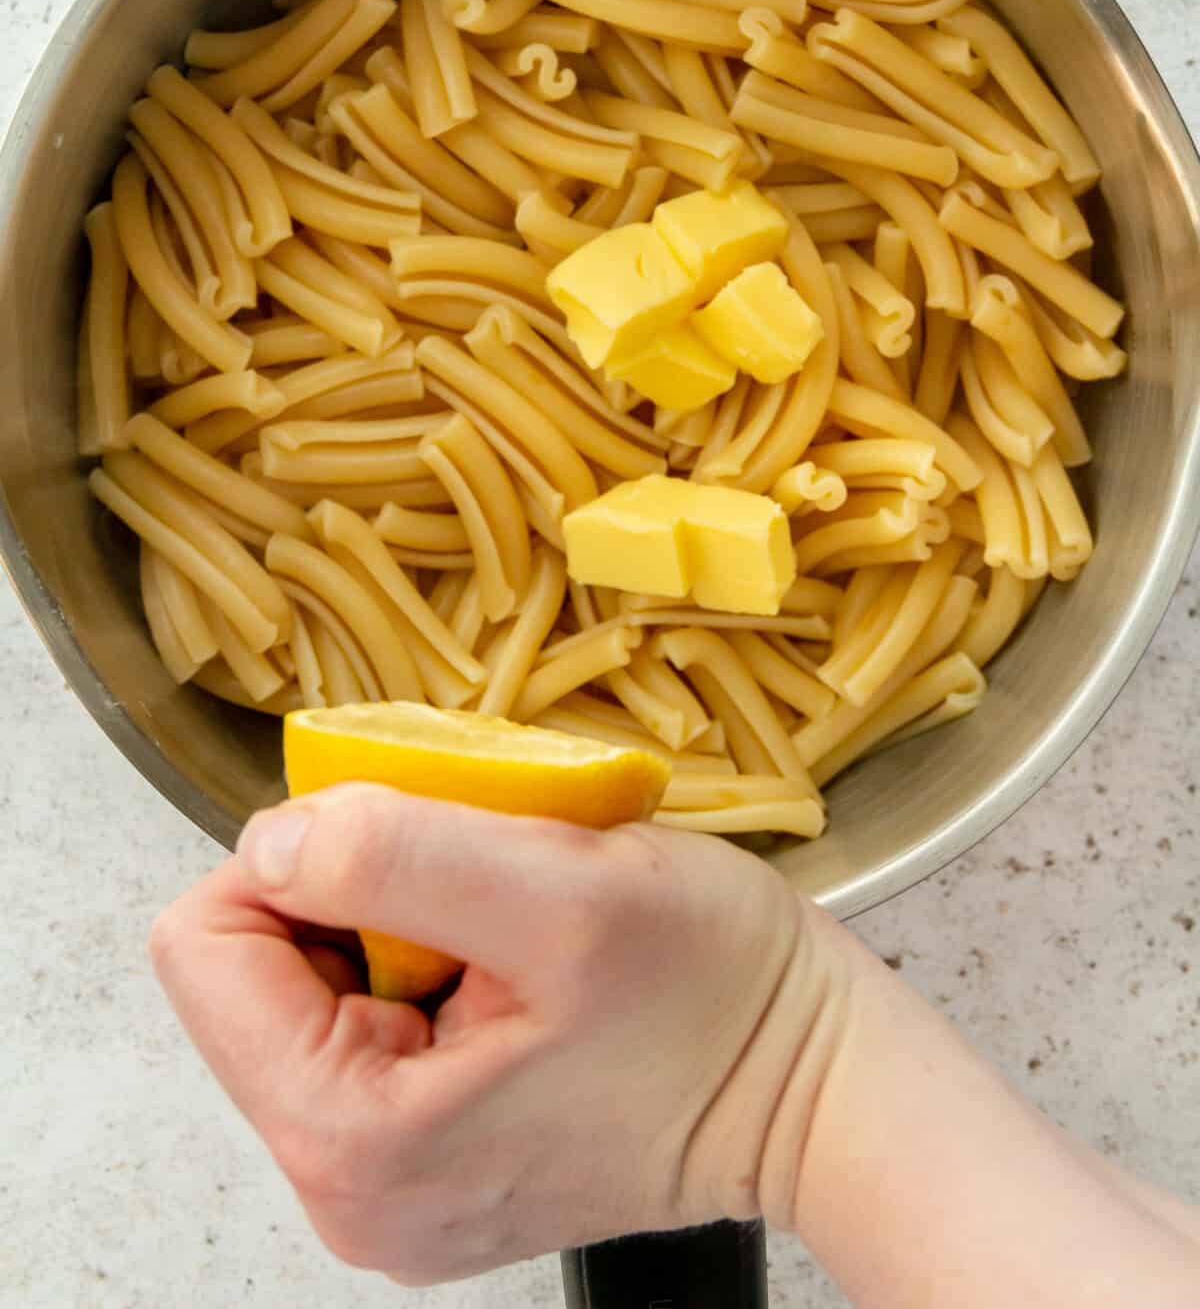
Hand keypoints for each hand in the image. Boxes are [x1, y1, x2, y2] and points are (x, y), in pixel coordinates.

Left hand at [149, 784, 845, 1283]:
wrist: (816, 1083)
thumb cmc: (716, 995)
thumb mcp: (558, 890)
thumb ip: (394, 855)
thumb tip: (271, 838)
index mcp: (352, 1139)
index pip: (203, 949)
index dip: (298, 858)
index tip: (408, 841)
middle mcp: (350, 1189)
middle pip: (253, 970)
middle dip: (361, 893)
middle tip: (483, 888)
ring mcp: (388, 1181)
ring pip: (315, 986)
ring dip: (403, 919)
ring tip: (511, 927)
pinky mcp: (429, 1156)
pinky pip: (369, 1020)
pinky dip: (433, 958)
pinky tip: (517, 964)